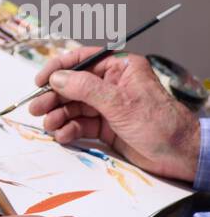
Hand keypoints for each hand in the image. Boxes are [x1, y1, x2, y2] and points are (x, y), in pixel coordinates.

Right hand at [29, 47, 200, 183]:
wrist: (180, 156)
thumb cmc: (161, 124)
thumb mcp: (121, 103)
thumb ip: (86, 88)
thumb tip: (58, 78)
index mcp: (120, 68)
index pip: (82, 60)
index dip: (59, 68)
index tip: (41, 80)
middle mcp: (112, 84)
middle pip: (74, 85)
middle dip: (55, 97)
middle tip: (37, 108)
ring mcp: (109, 106)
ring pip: (75, 106)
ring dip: (59, 115)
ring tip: (49, 125)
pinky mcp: (108, 127)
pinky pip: (82, 124)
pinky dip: (70, 129)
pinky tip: (63, 135)